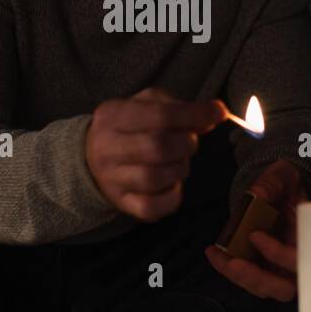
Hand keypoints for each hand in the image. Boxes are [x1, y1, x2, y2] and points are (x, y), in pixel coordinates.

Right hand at [85, 87, 227, 221]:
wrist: (91, 158)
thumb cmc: (128, 127)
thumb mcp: (146, 104)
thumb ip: (179, 107)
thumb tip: (213, 116)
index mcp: (113, 115)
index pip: (160, 114)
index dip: (195, 114)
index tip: (218, 113)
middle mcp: (107, 148)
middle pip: (158, 147)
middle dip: (186, 144)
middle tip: (189, 142)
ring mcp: (111, 179)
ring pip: (157, 178)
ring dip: (180, 169)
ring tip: (177, 161)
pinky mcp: (121, 203)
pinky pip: (153, 207)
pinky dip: (172, 195)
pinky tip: (171, 183)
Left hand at [204, 158, 305, 301]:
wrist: (280, 190)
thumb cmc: (287, 186)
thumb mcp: (283, 176)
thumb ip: (272, 183)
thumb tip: (257, 194)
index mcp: (309, 239)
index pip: (300, 259)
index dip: (279, 254)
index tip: (254, 236)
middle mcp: (297, 261)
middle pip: (284, 288)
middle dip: (257, 279)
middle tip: (234, 264)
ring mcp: (280, 269)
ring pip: (264, 288)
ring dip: (238, 277)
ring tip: (217, 256)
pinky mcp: (262, 268)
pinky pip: (247, 279)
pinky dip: (228, 269)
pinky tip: (213, 253)